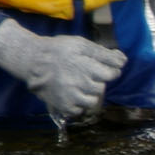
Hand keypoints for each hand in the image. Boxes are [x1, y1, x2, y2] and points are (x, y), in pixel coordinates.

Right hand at [0, 20, 126, 118]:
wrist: (32, 60)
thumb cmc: (59, 50)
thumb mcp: (81, 44)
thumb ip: (103, 53)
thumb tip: (122, 60)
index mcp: (85, 66)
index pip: (111, 74)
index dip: (110, 71)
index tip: (103, 68)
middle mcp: (79, 83)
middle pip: (101, 88)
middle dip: (97, 81)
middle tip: (86, 74)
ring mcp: (70, 96)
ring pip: (92, 102)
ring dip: (89, 94)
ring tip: (80, 85)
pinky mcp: (63, 106)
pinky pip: (79, 110)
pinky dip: (78, 104)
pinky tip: (72, 93)